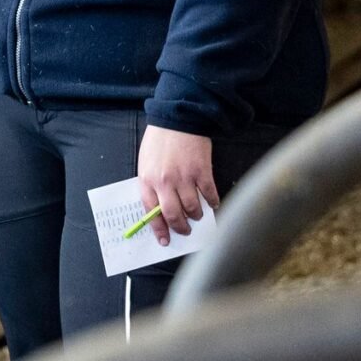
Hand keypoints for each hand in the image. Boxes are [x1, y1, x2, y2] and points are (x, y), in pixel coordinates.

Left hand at [136, 125, 217, 246]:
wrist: (177, 119)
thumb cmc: (159, 141)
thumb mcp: (146, 162)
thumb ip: (151, 184)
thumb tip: (160, 208)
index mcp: (147, 179)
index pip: (151, 211)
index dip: (159, 228)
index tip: (165, 240)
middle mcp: (165, 182)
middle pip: (173, 215)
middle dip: (181, 227)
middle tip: (185, 231)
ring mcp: (184, 177)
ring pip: (193, 208)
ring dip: (196, 215)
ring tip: (197, 214)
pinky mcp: (202, 171)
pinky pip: (209, 194)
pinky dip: (213, 202)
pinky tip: (213, 204)